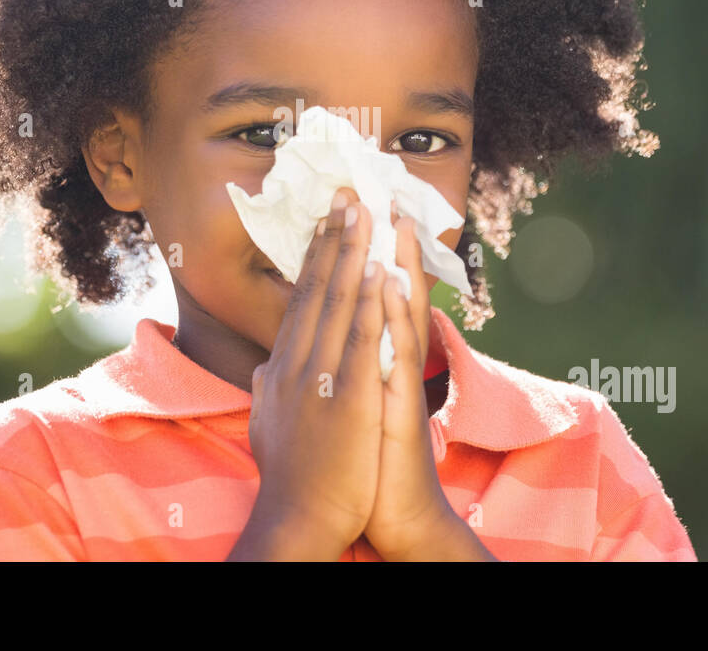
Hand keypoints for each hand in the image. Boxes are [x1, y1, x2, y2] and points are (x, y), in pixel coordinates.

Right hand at [244, 186, 386, 557]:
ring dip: (352, 253)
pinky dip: (371, 302)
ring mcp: (321, 379)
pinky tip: (380, 271)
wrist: (297, 521)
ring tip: (364, 211)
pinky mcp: (350, 399)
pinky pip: (363, 340)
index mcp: (281, 367)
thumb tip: (261, 369)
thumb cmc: (290, 478)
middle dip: (334, 238)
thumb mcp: (268, 425)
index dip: (315, 256)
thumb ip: (267, 390)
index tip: (327, 221)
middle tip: (348, 193)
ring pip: (339, 303)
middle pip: (317, 289)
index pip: (300, 300)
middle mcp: (296, 363)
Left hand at [362, 212, 458, 560]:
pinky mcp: (401, 404)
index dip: (352, 256)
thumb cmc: (368, 466)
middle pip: (385, 292)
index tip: (343, 214)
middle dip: (378, 242)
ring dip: (397, 264)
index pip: (362, 298)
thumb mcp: (345, 411)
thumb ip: (332, 375)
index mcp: (370, 362)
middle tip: (371, 192)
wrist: (396, 516)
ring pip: (400, 312)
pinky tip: (388, 283)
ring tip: (393, 220)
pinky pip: (397, 352)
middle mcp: (389, 364)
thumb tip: (306, 354)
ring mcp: (398, 382)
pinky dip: (393, 316)